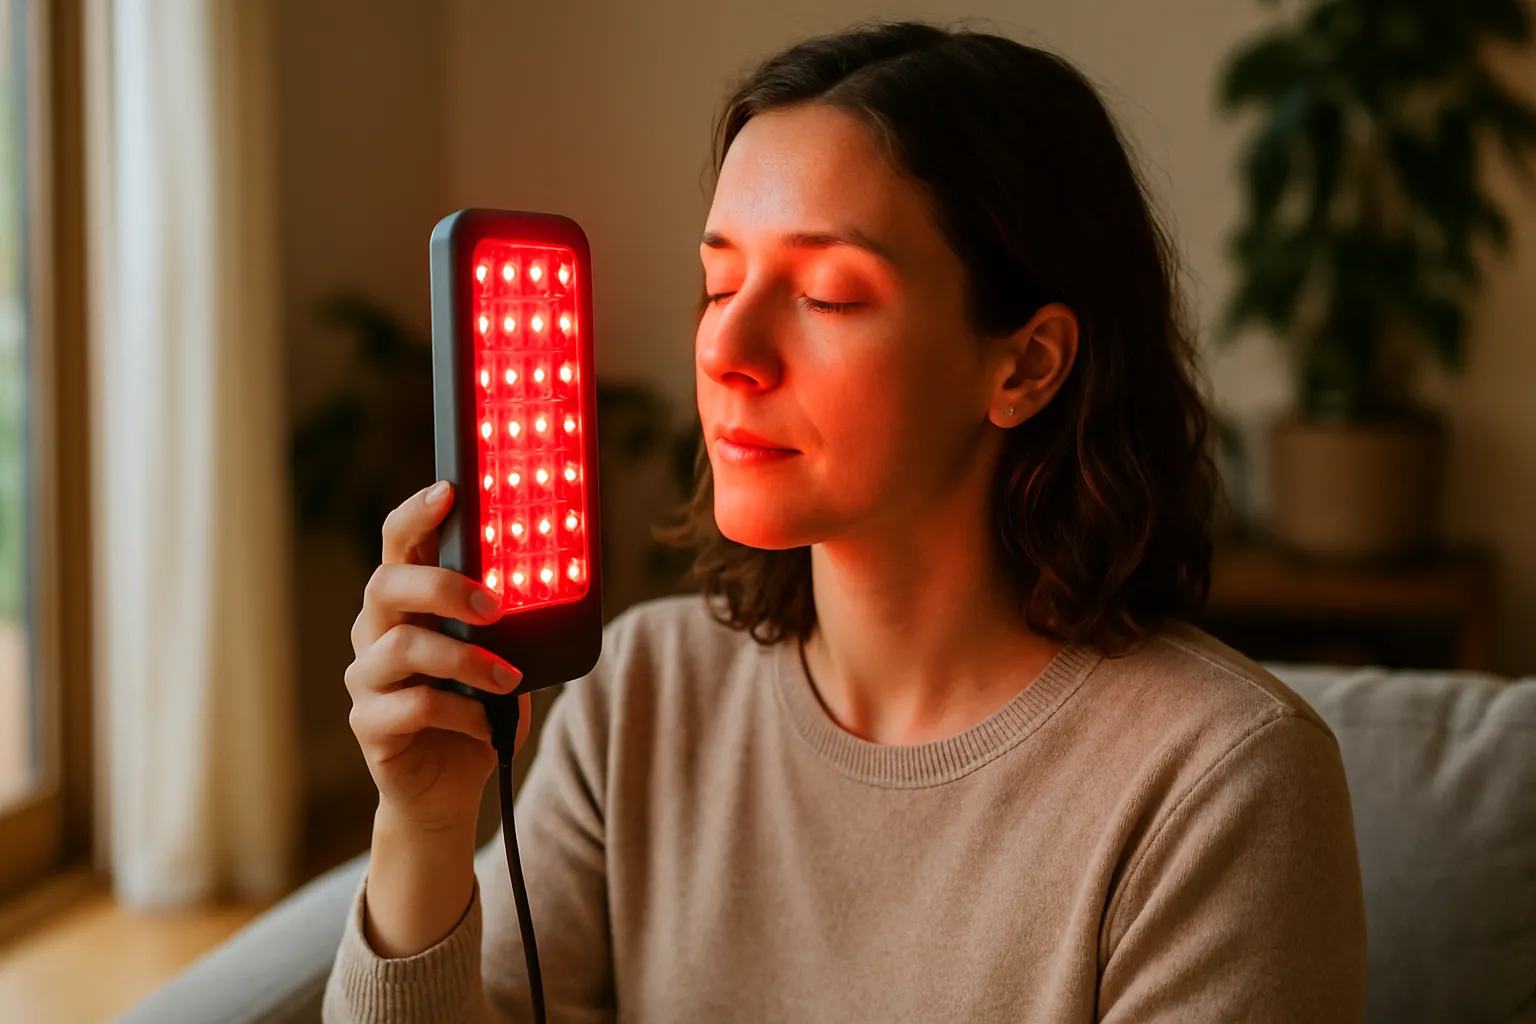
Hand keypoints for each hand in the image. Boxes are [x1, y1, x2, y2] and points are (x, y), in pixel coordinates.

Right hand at [345, 480, 531, 834]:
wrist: (449, 789)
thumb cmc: (478, 709)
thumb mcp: (504, 655)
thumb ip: (513, 620)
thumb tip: (554, 580)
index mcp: (407, 603)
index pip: (399, 543)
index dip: (417, 513)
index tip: (449, 491)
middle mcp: (376, 632)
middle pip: (386, 585)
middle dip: (441, 586)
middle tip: (494, 606)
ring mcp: (367, 679)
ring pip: (401, 648)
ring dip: (465, 661)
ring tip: (508, 679)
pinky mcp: (370, 724)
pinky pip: (412, 707)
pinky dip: (461, 713)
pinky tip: (487, 724)